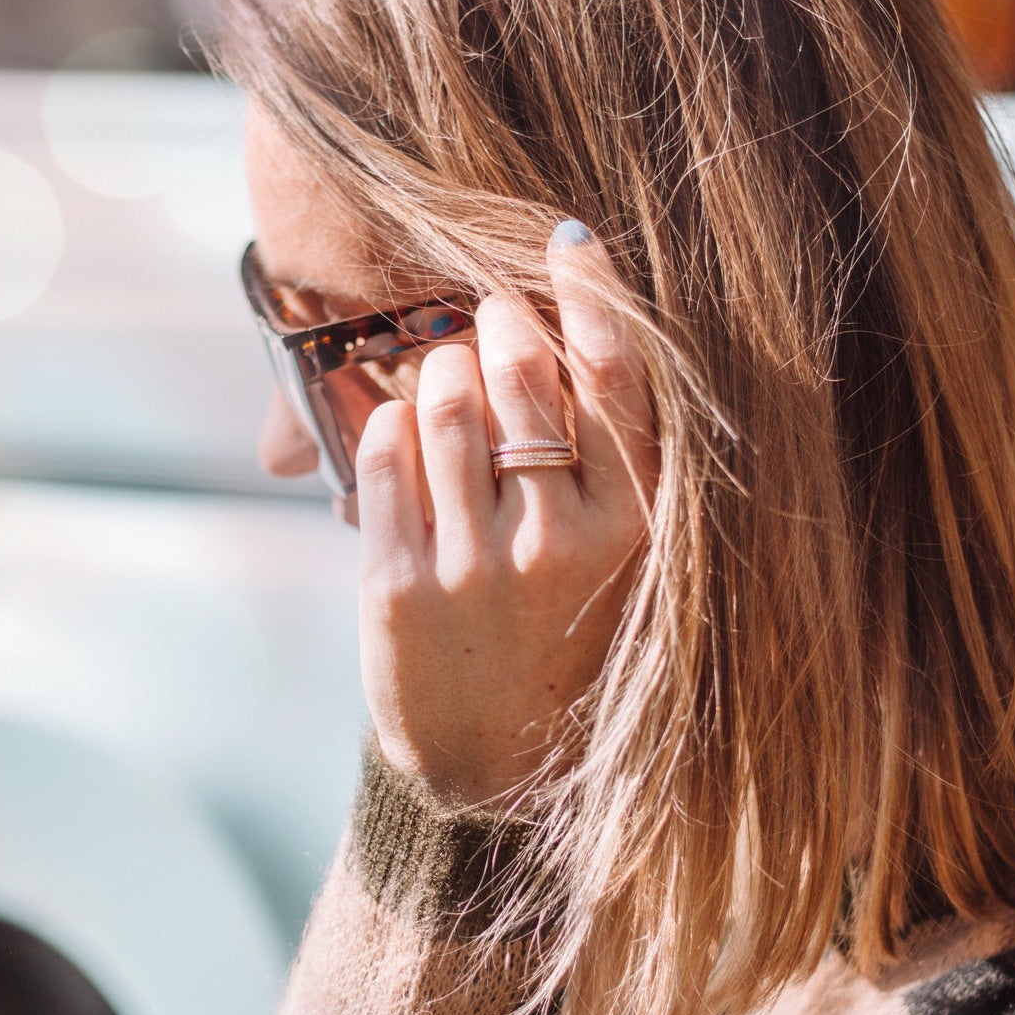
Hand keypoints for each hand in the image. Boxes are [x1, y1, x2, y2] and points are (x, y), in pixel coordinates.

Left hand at [355, 223, 657, 802]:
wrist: (496, 768)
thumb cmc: (561, 648)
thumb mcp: (615, 571)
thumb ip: (601, 473)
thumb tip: (550, 342)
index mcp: (630, 534)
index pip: (620, 383)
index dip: (595, 296)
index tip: (570, 245)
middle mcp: (558, 545)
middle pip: (523, 377)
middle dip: (499, 322)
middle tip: (491, 316)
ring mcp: (473, 567)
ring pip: (445, 406)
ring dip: (436, 368)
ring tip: (443, 375)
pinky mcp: (397, 586)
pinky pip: (383, 458)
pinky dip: (386, 424)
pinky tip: (400, 430)